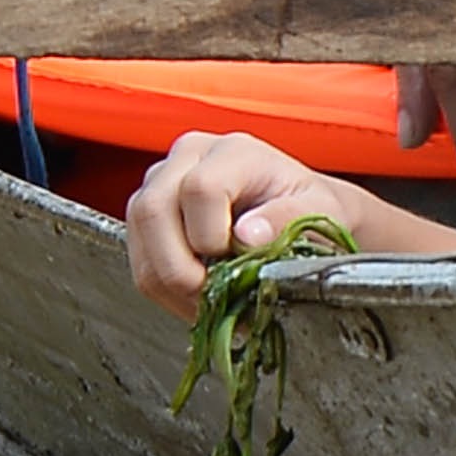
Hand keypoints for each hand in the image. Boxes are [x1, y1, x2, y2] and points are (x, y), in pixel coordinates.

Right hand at [124, 131, 451, 310]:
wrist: (299, 213)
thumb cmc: (311, 209)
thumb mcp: (318, 213)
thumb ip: (285, 221)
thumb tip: (246, 237)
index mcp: (233, 150)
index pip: (200, 188)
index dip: (211, 236)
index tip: (236, 260)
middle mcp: (188, 157)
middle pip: (152, 209)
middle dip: (178, 268)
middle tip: (212, 298)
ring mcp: (161, 183)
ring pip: (137, 237)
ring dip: (168, 284)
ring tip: (209, 304)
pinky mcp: (148, 214)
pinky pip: (138, 258)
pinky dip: (163, 289)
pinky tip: (196, 299)